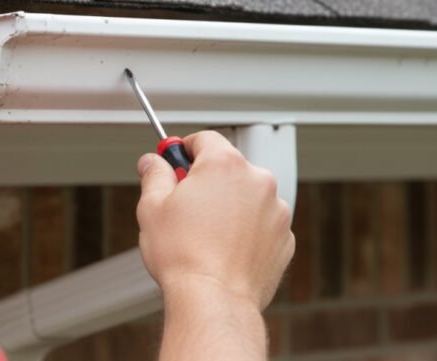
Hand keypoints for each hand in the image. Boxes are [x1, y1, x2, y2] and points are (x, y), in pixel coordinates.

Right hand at [136, 131, 294, 310]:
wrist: (214, 299)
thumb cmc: (183, 255)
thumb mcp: (152, 207)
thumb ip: (154, 175)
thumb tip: (152, 163)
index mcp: (224, 165)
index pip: (205, 138)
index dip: (185, 148)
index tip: (175, 161)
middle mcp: (257, 181)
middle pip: (228, 167)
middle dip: (207, 181)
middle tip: (184, 204)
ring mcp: (276, 210)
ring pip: (246, 196)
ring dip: (228, 205)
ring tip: (204, 234)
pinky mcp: (284, 238)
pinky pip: (261, 223)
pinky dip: (245, 230)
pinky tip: (223, 249)